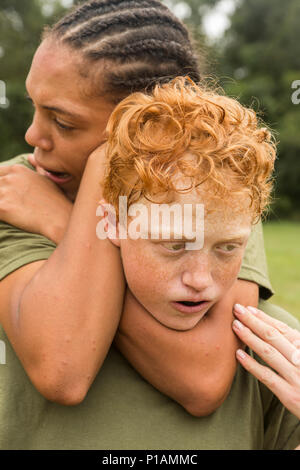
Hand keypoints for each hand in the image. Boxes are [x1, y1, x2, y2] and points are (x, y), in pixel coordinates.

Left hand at [0, 158, 71, 242]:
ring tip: (9, 210)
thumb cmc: (57, 201)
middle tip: (9, 202)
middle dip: (1, 194)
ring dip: (0, 203)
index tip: (6, 194)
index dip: (2, 185)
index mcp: (17, 170)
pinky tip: (6, 217)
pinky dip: (0, 214)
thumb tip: (30, 157)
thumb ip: (36, 168)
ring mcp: (4, 192)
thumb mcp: (46, 179)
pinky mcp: (2, 207)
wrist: (60, 218)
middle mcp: (9, 178)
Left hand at [232, 304, 299, 419]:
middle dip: (253, 321)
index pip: (282, 329)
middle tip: (237, 310)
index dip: (264, 318)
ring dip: (250, 337)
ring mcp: (295, 376)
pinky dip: (252, 364)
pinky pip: (267, 376)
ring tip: (235, 326)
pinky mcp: (288, 394)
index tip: (248, 309)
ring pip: (268, 352)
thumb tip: (270, 328)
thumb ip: (293, 345)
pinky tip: (238, 355)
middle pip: (273, 336)